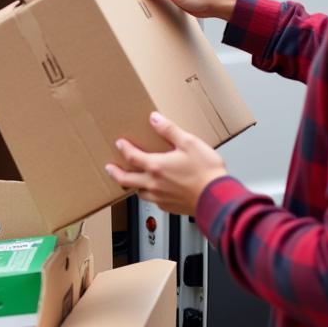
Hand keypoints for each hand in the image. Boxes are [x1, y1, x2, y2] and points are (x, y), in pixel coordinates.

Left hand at [104, 112, 226, 216]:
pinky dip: (148, 195)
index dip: (124, 149)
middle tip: (109, 168)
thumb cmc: (206, 172)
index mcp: (156, 167)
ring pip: (139, 193)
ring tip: (130, 181)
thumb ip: (169, 130)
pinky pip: (153, 201)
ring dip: (132, 185)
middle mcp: (154, 184)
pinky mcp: (170, 208)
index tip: (119, 143)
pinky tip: (154, 191)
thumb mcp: (189, 143)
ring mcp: (161, 198)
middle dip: (116, 173)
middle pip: (127, 180)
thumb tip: (155, 119)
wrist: (217, 199)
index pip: (132, 156)